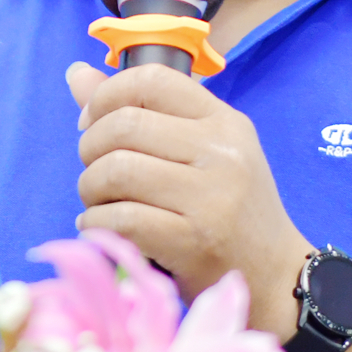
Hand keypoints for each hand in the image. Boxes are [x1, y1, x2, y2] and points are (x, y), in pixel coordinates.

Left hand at [66, 61, 314, 338]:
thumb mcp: (200, 152)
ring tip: (99, 204)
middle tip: (96, 174)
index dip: (107, 95)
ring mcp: (211, 196)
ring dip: (90, 190)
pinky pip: (120, 218)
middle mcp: (222, 151)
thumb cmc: (229, 211)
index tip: (92, 122)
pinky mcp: (194, 240)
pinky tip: (103, 228)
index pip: (152, 79)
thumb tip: (77, 74)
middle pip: (123, 125)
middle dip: (90, 149)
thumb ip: (140, 112)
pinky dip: (96, 224)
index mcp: (224, 121)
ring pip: (116, 170)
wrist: (275, 277)